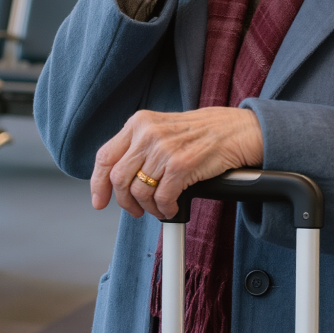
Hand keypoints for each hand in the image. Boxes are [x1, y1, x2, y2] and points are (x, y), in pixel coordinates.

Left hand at [91, 107, 262, 219]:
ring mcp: (164, 149)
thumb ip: (138, 147)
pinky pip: (161, 199)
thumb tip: (117, 179)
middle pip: (118, 178)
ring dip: (148, 208)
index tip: (100, 200)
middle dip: (125, 202)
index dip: (98, 183)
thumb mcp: (162, 130)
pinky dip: (165, 209)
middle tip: (136, 210)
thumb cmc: (200, 133)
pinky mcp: (181, 165)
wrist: (235, 130)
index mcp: (139, 123)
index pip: (104, 156)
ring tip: (159, 207)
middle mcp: (148, 133)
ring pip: (139, 192)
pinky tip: (173, 205)